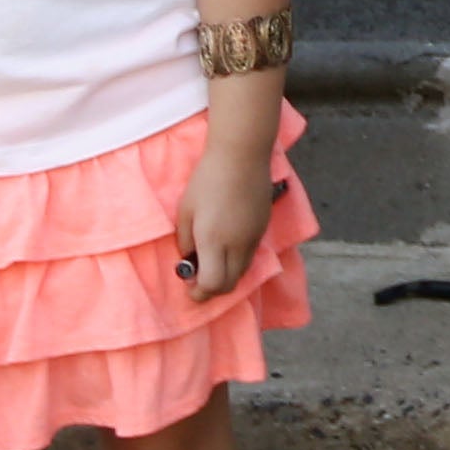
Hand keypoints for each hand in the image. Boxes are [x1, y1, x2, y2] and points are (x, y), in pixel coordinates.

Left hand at [171, 134, 277, 302]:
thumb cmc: (206, 180)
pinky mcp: (263, 228)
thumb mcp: (185, 211)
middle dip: (212, 290)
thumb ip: (186, 241)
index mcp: (214, 241)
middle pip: (230, 285)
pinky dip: (237, 261)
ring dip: (226, 275)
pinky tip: (226, 244)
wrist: (241, 156)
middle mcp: (238, 245)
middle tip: (198, 280)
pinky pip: (250, 255)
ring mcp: (254, 237)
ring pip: (242, 272)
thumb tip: (189, 260)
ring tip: (211, 261)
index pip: (212, 285)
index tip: (189, 287)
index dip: (199, 293)